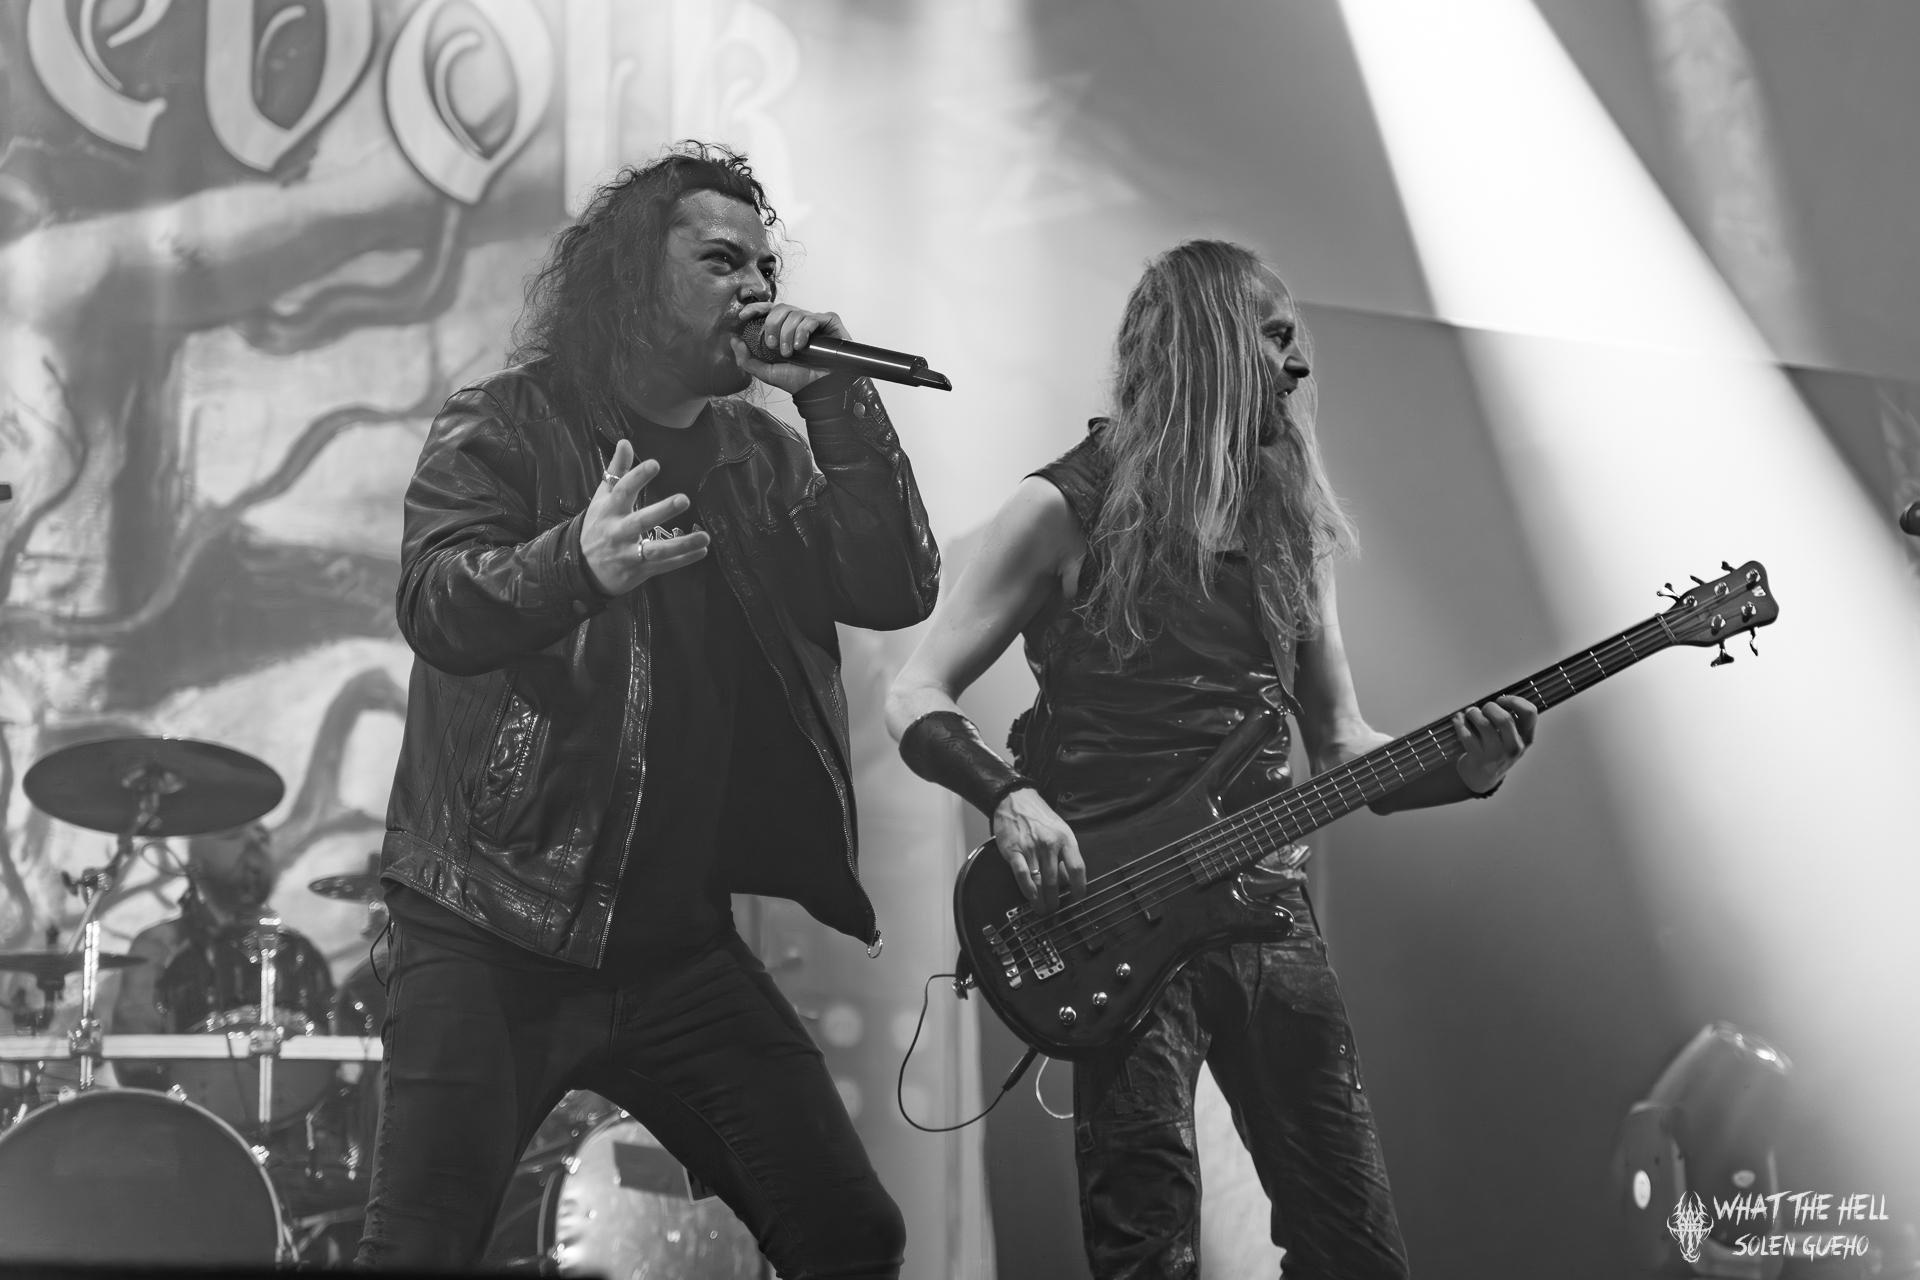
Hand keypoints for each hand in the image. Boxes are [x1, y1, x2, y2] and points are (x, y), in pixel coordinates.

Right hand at [579, 438, 711, 594]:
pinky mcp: (637, 571)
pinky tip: (702, 551)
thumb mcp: (602, 498)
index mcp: (609, 510)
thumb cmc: (597, 526)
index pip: (623, 490)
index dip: (638, 476)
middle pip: (640, 521)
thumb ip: (616, 471)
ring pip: (656, 550)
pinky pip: (663, 565)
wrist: (581, 568)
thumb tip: (625, 442)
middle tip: (684, 499)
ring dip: (682, 544)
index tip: (655, 464)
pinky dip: (683, 559)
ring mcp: (627, 553)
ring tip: (705, 537)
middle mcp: (618, 531)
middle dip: (662, 511)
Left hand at [729, 301, 848, 394]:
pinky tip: (801, 345)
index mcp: (784, 329)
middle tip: (772, 345)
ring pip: (795, 313)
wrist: (820, 389)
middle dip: (772, 325)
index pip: (768, 310)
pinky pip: (812, 318)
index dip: (755, 308)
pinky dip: (803, 330)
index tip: (742, 316)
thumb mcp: (767, 372)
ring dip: (787, 333)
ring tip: (790, 352)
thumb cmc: (799, 381)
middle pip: (781, 308)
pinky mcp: (829, 322)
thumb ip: (747, 359)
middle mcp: (798, 322)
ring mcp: (814, 321)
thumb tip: (733, 340)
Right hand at [992, 787, 1086, 911]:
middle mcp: (1049, 844)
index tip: (1078, 898)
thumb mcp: (1061, 830)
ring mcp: (1031, 847)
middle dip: (1056, 900)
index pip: (1077, 868)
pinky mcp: (1014, 850)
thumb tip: (1068, 880)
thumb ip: (1066, 854)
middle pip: (1056, 880)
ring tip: (1043, 909)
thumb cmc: (1039, 817)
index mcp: (1065, 839)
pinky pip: (1022, 875)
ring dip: (1042, 900)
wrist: (1015, 799)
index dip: (1079, 887)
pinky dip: (1027, 890)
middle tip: (1055, 910)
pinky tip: (1031, 898)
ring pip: (1040, 881)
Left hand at [1451, 694, 1537, 793]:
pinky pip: (1466, 735)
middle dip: (1490, 707)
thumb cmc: (1495, 751)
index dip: (1514, 701)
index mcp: (1526, 738)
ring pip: (1484, 725)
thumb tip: (1495, 700)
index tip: (1501, 700)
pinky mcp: (1478, 758)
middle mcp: (1514, 747)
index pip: (1529, 713)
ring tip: (1469, 713)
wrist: (1482, 777)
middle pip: (1505, 718)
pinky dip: (1460, 723)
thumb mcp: (1511, 738)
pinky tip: (1458, 720)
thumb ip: (1510, 721)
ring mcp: (1496, 755)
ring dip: (1473, 713)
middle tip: (1482, 709)